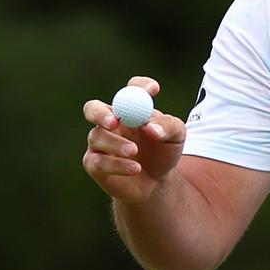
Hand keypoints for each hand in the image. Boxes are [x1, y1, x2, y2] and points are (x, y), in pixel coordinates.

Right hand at [82, 76, 186, 203]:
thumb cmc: (164, 153)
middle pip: (92, 108)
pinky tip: (135, 168)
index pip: (132, 89)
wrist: (157, 183)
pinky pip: (98, 161)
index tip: (154, 90)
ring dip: (116, 144)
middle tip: (114, 121)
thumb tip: (150, 126)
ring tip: (135, 152)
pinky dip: (118, 164)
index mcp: (132, 108)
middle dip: (100, 113)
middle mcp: (111, 121)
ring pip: (96, 136)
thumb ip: (168, 126)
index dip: (141, 85)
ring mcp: (99, 142)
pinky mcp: (93, 163)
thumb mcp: (176, 137)